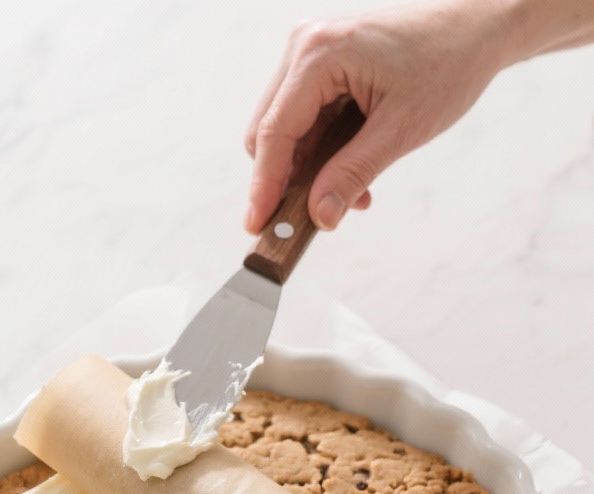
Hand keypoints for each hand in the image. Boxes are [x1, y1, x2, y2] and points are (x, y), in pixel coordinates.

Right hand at [244, 2, 512, 233]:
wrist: (474, 27)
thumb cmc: (446, 64)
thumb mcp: (400, 129)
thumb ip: (353, 174)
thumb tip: (319, 216)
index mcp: (318, 54)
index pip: (274, 133)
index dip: (264, 186)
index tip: (258, 227)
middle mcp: (305, 47)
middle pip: (269, 132)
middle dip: (287, 181)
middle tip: (310, 220)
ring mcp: (312, 54)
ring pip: (286, 130)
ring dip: (309, 171)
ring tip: (351, 195)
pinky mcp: (324, 66)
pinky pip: (306, 120)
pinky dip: (322, 154)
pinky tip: (352, 173)